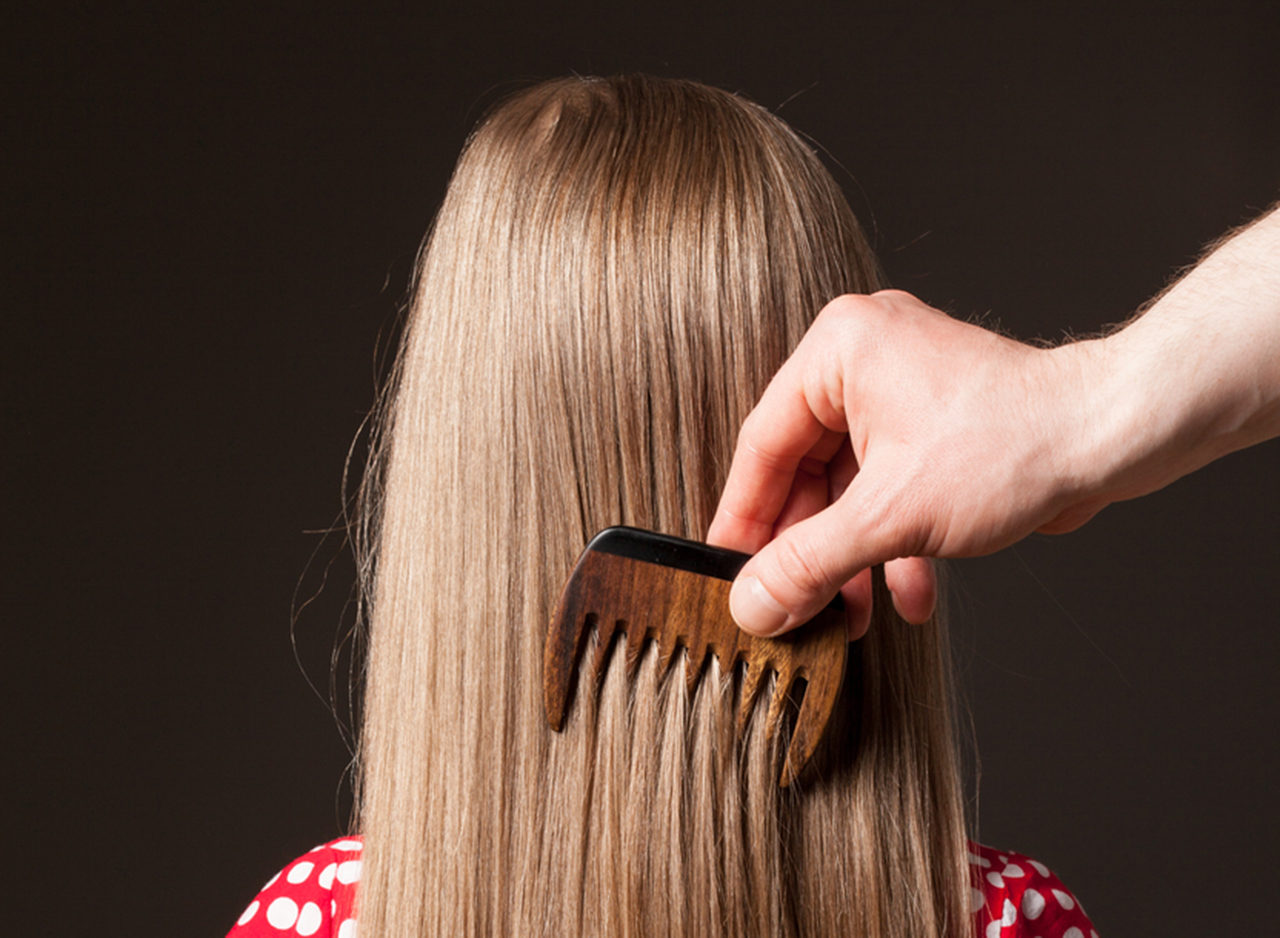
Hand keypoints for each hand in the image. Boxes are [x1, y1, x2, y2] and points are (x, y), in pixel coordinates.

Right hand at [707, 290, 1102, 637]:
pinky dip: (894, 541)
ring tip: (850, 618)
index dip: (742, 520)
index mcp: (837, 352)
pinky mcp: (932, 424)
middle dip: (811, 551)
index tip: (724, 572)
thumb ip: (808, 563)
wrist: (1113, 439)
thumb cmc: (1012, 446)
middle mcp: (863, 361)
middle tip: (790, 609)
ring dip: (853, 557)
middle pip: (806, 473)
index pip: (762, 446)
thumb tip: (749, 605)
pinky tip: (907, 594)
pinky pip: (889, 486)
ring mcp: (901, 391)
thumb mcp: (890, 516)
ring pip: (850, 489)